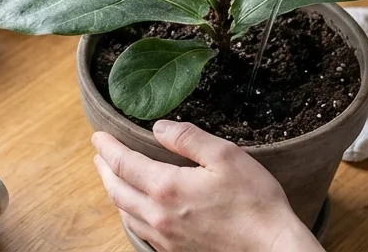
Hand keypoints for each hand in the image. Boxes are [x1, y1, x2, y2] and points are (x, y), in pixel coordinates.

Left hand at [91, 121, 321, 251]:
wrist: (271, 248)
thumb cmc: (255, 201)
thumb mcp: (226, 156)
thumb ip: (188, 138)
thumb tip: (158, 128)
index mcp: (167, 188)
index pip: (123, 163)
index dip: (106, 147)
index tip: (97, 136)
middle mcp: (158, 216)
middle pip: (116, 190)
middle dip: (104, 169)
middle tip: (99, 154)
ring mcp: (165, 238)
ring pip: (125, 213)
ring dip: (115, 192)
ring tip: (114, 177)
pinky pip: (140, 231)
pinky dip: (130, 214)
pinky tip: (136, 208)